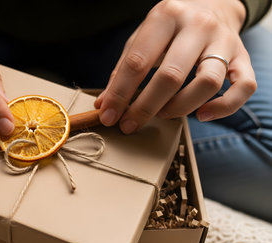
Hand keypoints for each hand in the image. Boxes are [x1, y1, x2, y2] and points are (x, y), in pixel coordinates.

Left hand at [95, 0, 255, 133]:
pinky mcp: (243, 56)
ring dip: (180, 108)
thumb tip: (105, 103)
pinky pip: (244, 87)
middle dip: (145, 107)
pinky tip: (202, 115)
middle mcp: (197, 26)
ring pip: (207, 84)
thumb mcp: (142, 37)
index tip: (108, 115)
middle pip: (171, 76)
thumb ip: (123, 68)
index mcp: (165, 16)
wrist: (211, 4)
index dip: (120, 94)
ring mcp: (224, 41)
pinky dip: (224, 107)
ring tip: (162, 114)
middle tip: (129, 124)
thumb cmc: (169, 27)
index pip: (138, 61)